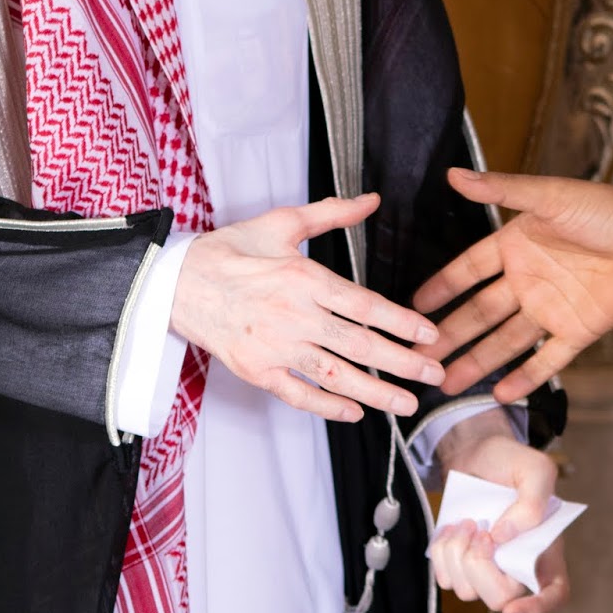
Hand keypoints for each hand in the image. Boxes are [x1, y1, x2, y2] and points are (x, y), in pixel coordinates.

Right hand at [171, 192, 444, 422]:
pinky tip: (354, 413)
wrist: (178, 281)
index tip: (430, 335)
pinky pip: (298, 394)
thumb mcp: (282, 222)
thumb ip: (331, 213)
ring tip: (407, 403)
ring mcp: (274, 346)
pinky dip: (328, 406)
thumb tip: (372, 200)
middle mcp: (294, 314)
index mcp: (303, 277)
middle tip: (435, 374)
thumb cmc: (232, 249)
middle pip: (358, 344)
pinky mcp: (256, 370)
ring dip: (376, 392)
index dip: (401, 322)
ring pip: (335, 375)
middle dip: (403, 363)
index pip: (364, 305)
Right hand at [412, 168, 612, 400]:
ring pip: (505, 341)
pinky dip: (526, 378)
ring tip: (446, 382)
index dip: (441, 286)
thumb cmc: (603, 210)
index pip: (468, 271)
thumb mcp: (547, 196)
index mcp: (515, 247)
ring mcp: (550, 309)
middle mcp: (527, 280)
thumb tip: (454, 174)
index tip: (413, 303)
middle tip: (419, 355)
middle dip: (450, 334)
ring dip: (477, 361)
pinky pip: (547, 360)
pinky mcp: (577, 332)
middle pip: (479, 312)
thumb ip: (501, 190)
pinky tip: (500, 394)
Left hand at [430, 424, 568, 612]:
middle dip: (481, 566)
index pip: (553, 595)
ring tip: (467, 522)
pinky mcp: (460, 562)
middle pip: (500, 598)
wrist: (477, 451)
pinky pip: (445, 577)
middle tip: (480, 531)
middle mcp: (517, 566)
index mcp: (544, 550)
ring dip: (459, 553)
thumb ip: (531, 504)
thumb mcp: (536, 470)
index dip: (535, 608)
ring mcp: (487, 567)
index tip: (511, 608)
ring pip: (468, 591)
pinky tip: (452, 529)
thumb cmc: (511, 461)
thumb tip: (502, 538)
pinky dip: (442, 552)